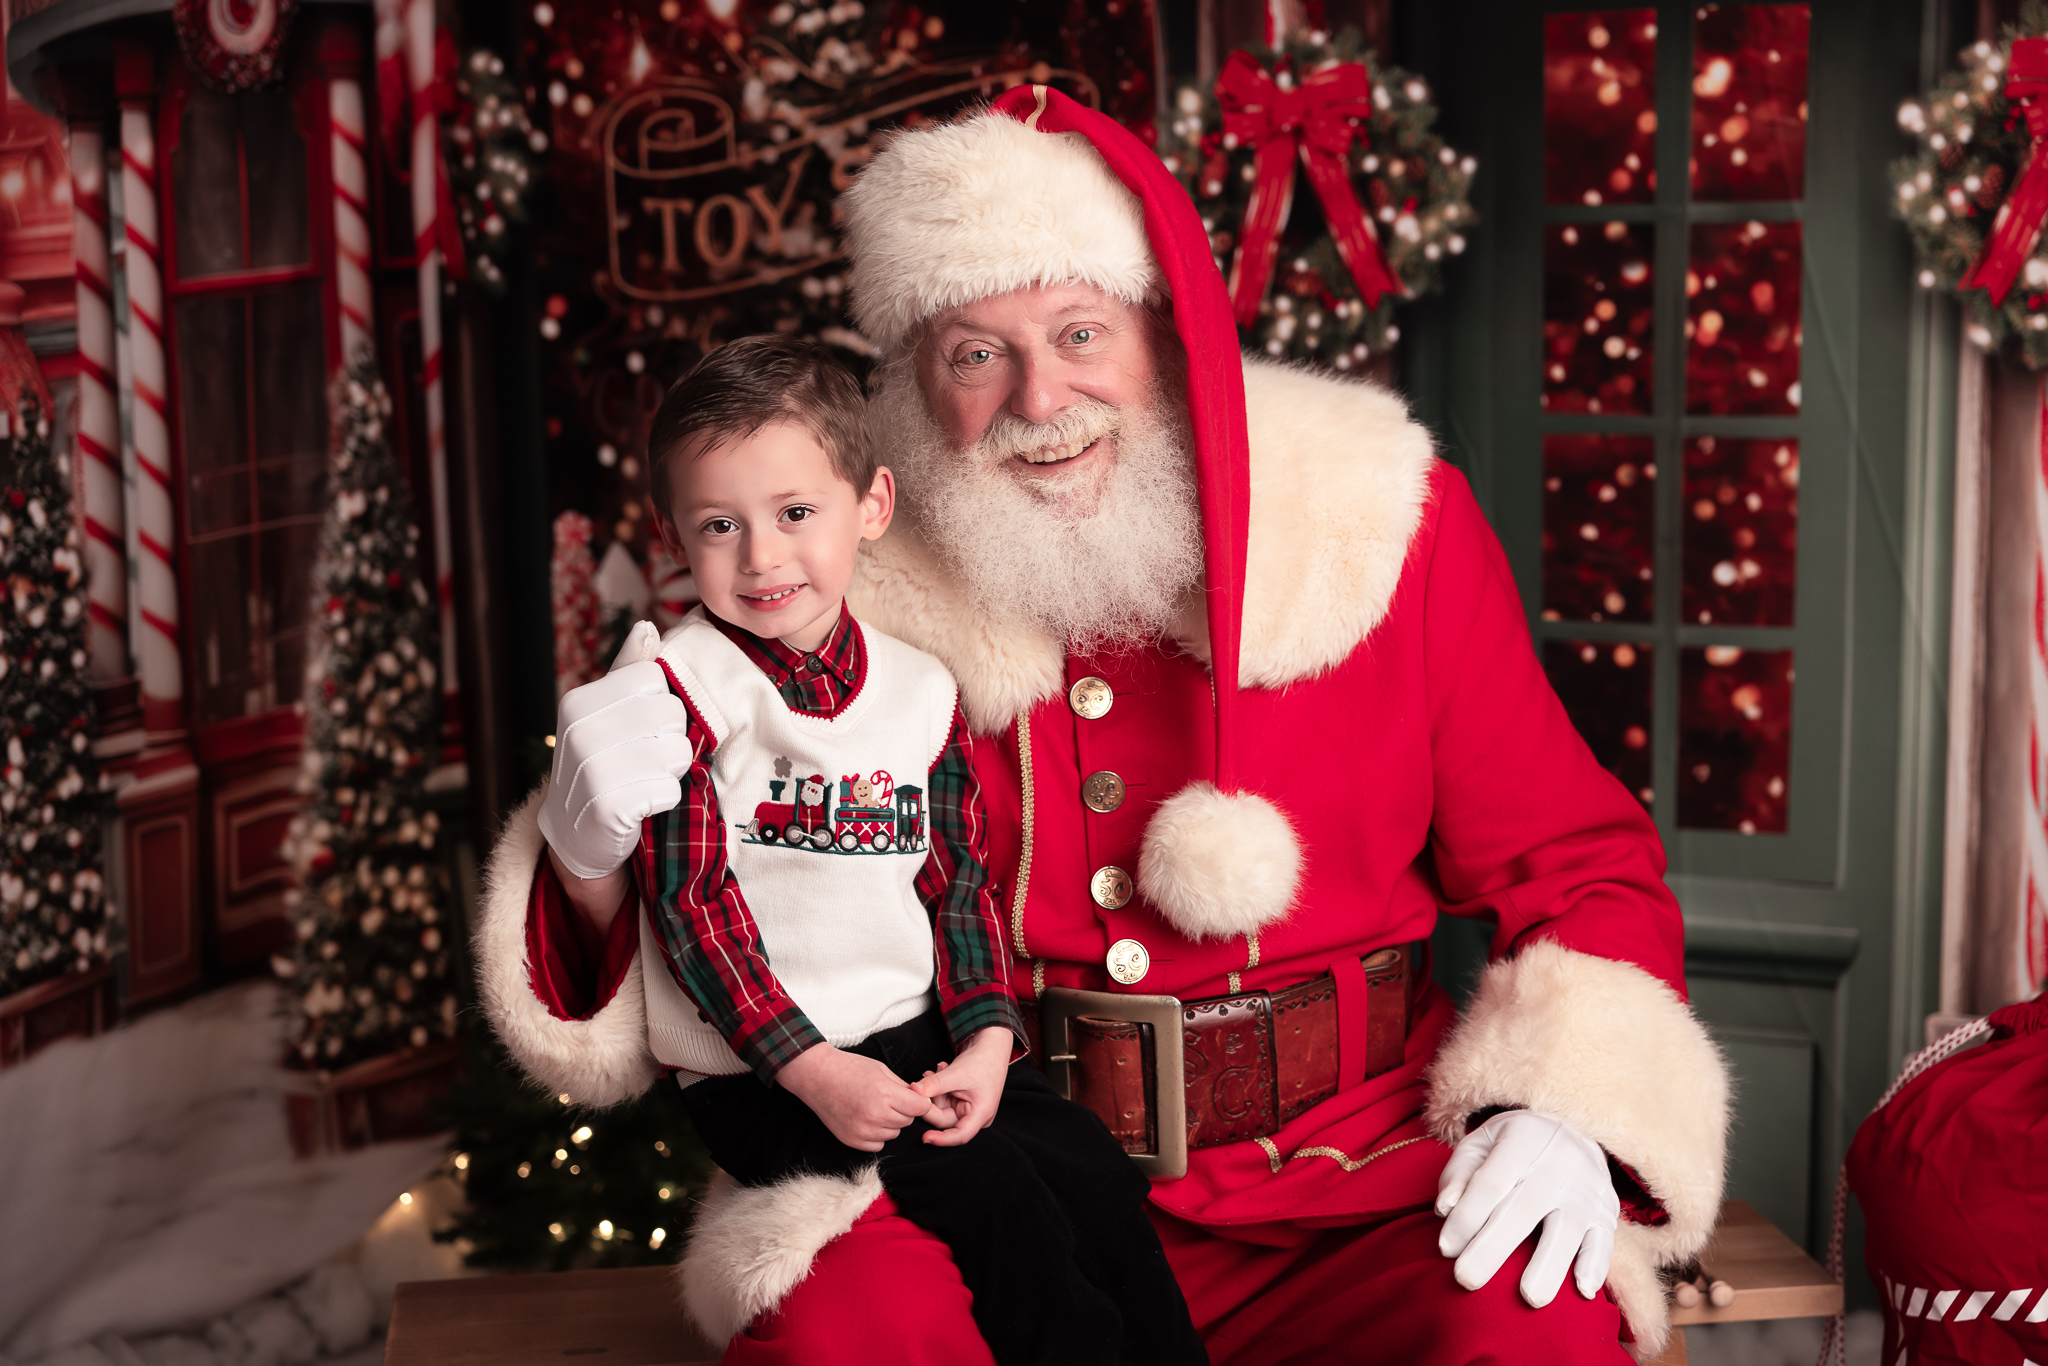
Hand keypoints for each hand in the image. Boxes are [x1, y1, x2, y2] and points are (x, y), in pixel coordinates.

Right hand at [537, 621, 694, 880]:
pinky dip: (664, 800)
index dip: (658, 707)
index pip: (655, 681)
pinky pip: (670, 790)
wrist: (574, 833)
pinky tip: (640, 805)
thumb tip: (648, 627)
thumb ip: (629, 671)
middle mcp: (580, 731)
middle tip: (641, 760)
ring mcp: (592, 770)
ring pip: (677, 752)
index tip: (636, 729)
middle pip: (672, 714)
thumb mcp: (607, 713)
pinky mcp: (609, 807)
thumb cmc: (600, 764)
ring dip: (670, 772)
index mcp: (579, 701)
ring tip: (641, 780)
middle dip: (669, 739)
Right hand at [777, 1044, 936, 1150]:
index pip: (920, 1108)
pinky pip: (878, 1144)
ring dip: (889, 1123)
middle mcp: (875, 1115)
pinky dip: (876, 1135)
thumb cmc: (850, 1069)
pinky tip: (865, 1119)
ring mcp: (862, 1130)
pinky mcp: (852, 1141)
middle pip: (907, 1121)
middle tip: (887, 1098)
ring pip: (894, 1134)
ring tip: (873, 1107)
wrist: (818, 1076)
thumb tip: (921, 1101)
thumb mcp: (882, 1070)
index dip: (920, 1102)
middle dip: (903, 1110)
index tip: (914, 1098)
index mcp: (885, 1094)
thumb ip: (903, 1087)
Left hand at [911, 1027, 1011, 1146]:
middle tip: (921, 1085)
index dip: (942, 1139)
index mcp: (981, 1113)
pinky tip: (940, 1069)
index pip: (960, 1135)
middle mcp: (975, 1115)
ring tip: (937, 1069)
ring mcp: (968, 1109)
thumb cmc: (983, 1060)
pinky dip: (938, 1087)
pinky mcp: (961, 1101)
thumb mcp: (957, 1073)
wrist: (990, 1046)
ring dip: (934, 1090)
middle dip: (931, 1101)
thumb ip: (934, 1084)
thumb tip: (913, 1091)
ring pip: (942, 1108)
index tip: (924, 1137)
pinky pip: (943, 1100)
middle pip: (945, 1119)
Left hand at [1435, 1109, 1618, 1307]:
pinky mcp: (1605, 1210)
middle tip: (1466, 1278)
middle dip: (1493, 1247)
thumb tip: (1446, 1209)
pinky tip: (1584, 1290)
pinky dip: (1596, 1265)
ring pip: (1567, 1229)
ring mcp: (1585, 1189)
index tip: (1445, 1249)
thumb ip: (1459, 1174)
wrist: (1571, 1129)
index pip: (1489, 1184)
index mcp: (1520, 1141)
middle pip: (1522, 1210)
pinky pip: (1604, 1240)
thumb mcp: (1480, 1143)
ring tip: (1531, 1297)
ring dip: (1549, 1265)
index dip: (1466, 1217)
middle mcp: (1557, 1164)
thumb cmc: (1513, 1144)